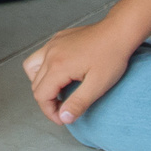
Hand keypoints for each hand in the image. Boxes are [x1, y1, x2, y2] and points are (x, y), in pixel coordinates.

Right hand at [22, 16, 143, 126]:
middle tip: (64, 108)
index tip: (63, 119)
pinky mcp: (58, 38)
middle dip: (46, 101)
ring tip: (57, 90)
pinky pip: (41, 55)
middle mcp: (50, 53)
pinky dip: (45, 68)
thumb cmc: (111, 57)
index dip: (50, 112)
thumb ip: (78, 103)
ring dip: (40, 83)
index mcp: (58, 67)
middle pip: (35, 84)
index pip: (41, 95)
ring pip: (32, 67)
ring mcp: (52, 44)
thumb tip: (64, 118)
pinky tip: (62, 72)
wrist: (118, 32)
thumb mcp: (98, 85)